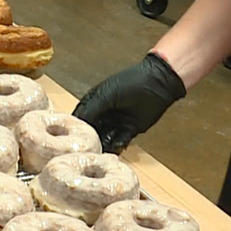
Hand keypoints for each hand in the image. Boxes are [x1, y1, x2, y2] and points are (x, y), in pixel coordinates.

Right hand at [72, 53, 186, 152]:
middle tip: (90, 147)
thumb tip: (77, 123)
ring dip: (104, 144)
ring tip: (103, 148)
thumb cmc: (131, 83)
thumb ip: (90, 110)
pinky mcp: (129, 130)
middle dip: (91, 139)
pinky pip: (120, 141)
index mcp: (95, 102)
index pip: (81, 118)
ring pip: (105, 139)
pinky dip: (118, 144)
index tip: (73, 138)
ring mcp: (116, 123)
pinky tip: (118, 144)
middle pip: (92, 131)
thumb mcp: (105, 95)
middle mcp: (104, 114)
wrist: (158, 84)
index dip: (77, 127)